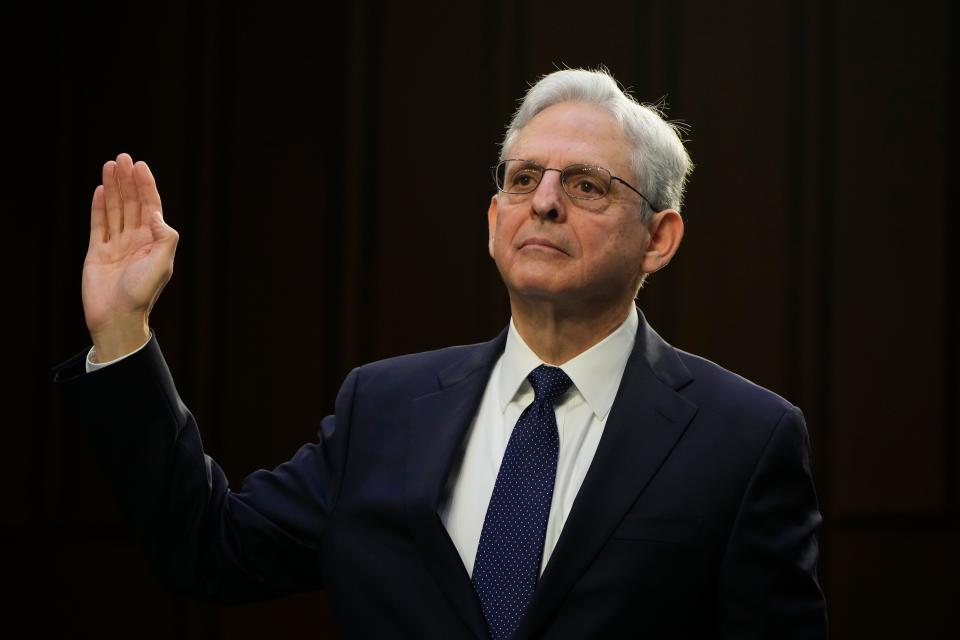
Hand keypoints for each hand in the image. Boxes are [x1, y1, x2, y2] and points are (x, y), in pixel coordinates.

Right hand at [82, 153, 179, 361]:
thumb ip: (164, 237)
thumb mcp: (162, 264)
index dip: (146, 186)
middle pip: (132, 204)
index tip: (141, 166)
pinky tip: (99, 190)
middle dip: (128, 181)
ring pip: (114, 210)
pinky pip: (98, 225)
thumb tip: (157, 213)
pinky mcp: (98, 252)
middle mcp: (136, 240)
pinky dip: (98, 207)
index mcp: (154, 242)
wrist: (117, 317)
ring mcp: (116, 245)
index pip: (151, 207)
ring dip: (113, 188)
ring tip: (110, 165)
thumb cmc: (143, 293)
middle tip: (123, 157)